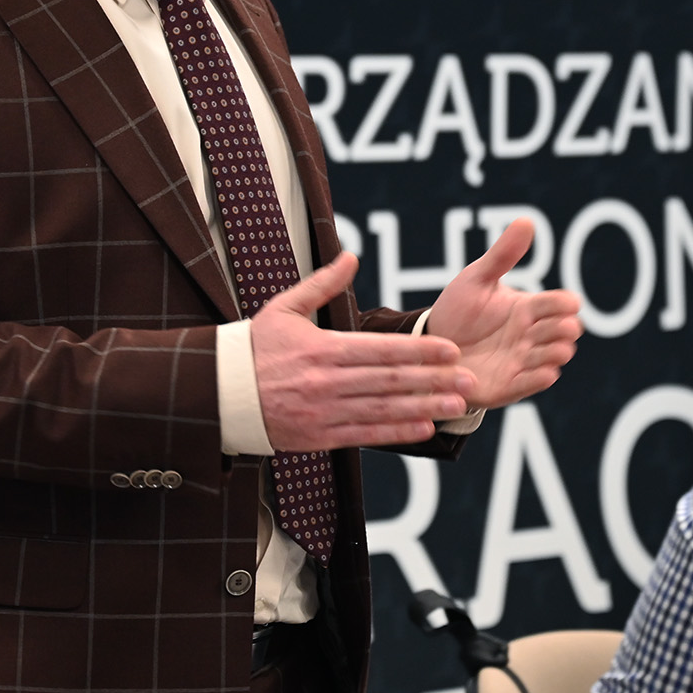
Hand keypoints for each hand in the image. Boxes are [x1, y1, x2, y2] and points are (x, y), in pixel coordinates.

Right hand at [251, 251, 473, 451]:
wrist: (222, 393)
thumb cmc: (255, 347)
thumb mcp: (285, 307)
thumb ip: (323, 283)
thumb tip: (352, 256)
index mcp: (322, 348)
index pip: (381, 350)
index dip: (420, 351)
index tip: (452, 350)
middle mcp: (326, 382)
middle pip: (390, 381)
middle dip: (434, 380)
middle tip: (470, 380)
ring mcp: (324, 412)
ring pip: (383, 409)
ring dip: (424, 407)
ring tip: (457, 405)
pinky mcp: (319, 436)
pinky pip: (365, 435)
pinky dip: (396, 432)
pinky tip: (424, 427)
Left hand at [425, 219, 582, 410]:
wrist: (430, 346)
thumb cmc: (457, 310)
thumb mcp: (476, 279)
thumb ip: (503, 255)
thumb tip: (527, 220)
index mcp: (528, 308)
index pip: (562, 304)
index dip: (565, 303)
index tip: (561, 304)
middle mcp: (530, 335)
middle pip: (567, 332)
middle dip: (562, 329)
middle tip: (540, 326)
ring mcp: (522, 361)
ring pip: (556, 357)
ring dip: (553, 352)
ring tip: (532, 347)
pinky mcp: (510, 385)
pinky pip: (537, 383)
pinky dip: (543, 377)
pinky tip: (541, 370)